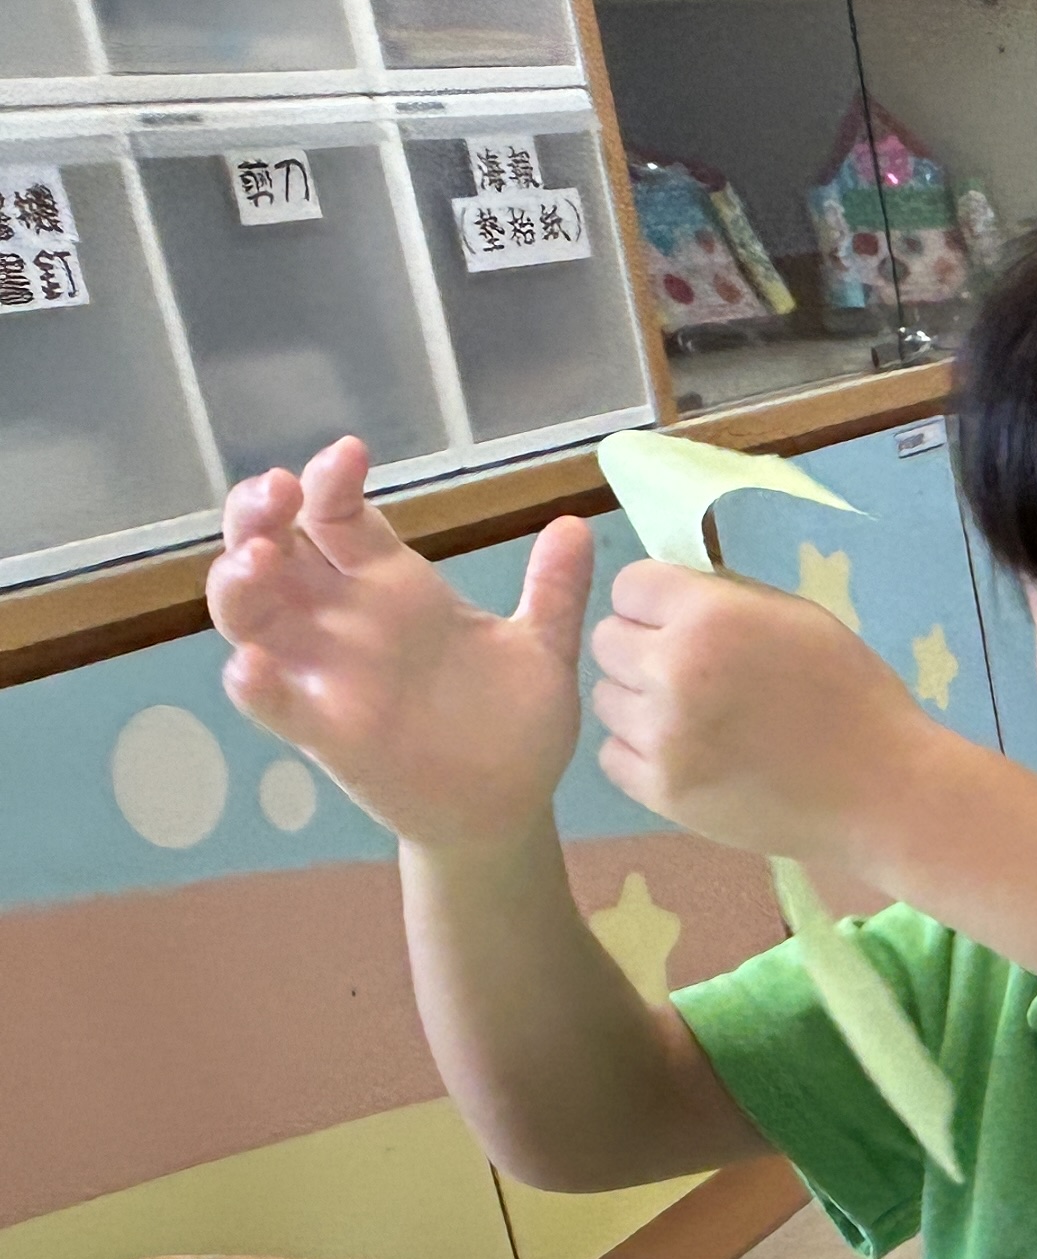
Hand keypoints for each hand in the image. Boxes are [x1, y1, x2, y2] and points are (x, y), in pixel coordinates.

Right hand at [209, 436, 588, 851]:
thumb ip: (553, 592)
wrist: (510, 805)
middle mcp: (346, 620)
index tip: (350, 454)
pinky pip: (270, 701)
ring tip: (259, 558)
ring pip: (250, 613)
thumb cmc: (513, 723)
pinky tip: (252, 663)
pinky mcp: (323, 730)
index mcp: (394, 587)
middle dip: (259, 513)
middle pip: (273, 549)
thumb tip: (575, 524)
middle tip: (275, 492)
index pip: (340, 517)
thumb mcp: (542, 650)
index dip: (332, 481)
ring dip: (239, 581)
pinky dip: (253, 681)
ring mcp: (326, 673)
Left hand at [588, 559, 934, 866]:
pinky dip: (644, 752)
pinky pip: (612, 755)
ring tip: (695, 717)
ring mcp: (663, 736)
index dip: (657, 602)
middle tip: (693, 673)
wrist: (882, 791)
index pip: (629, 585)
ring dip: (639, 701)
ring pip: (604, 697)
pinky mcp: (662, 791)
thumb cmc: (851, 694)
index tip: (687, 623)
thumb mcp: (798, 617)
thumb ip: (725, 598)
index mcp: (711, 617)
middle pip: (606, 639)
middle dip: (643, 648)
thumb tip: (670, 592)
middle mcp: (674, 670)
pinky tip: (690, 754)